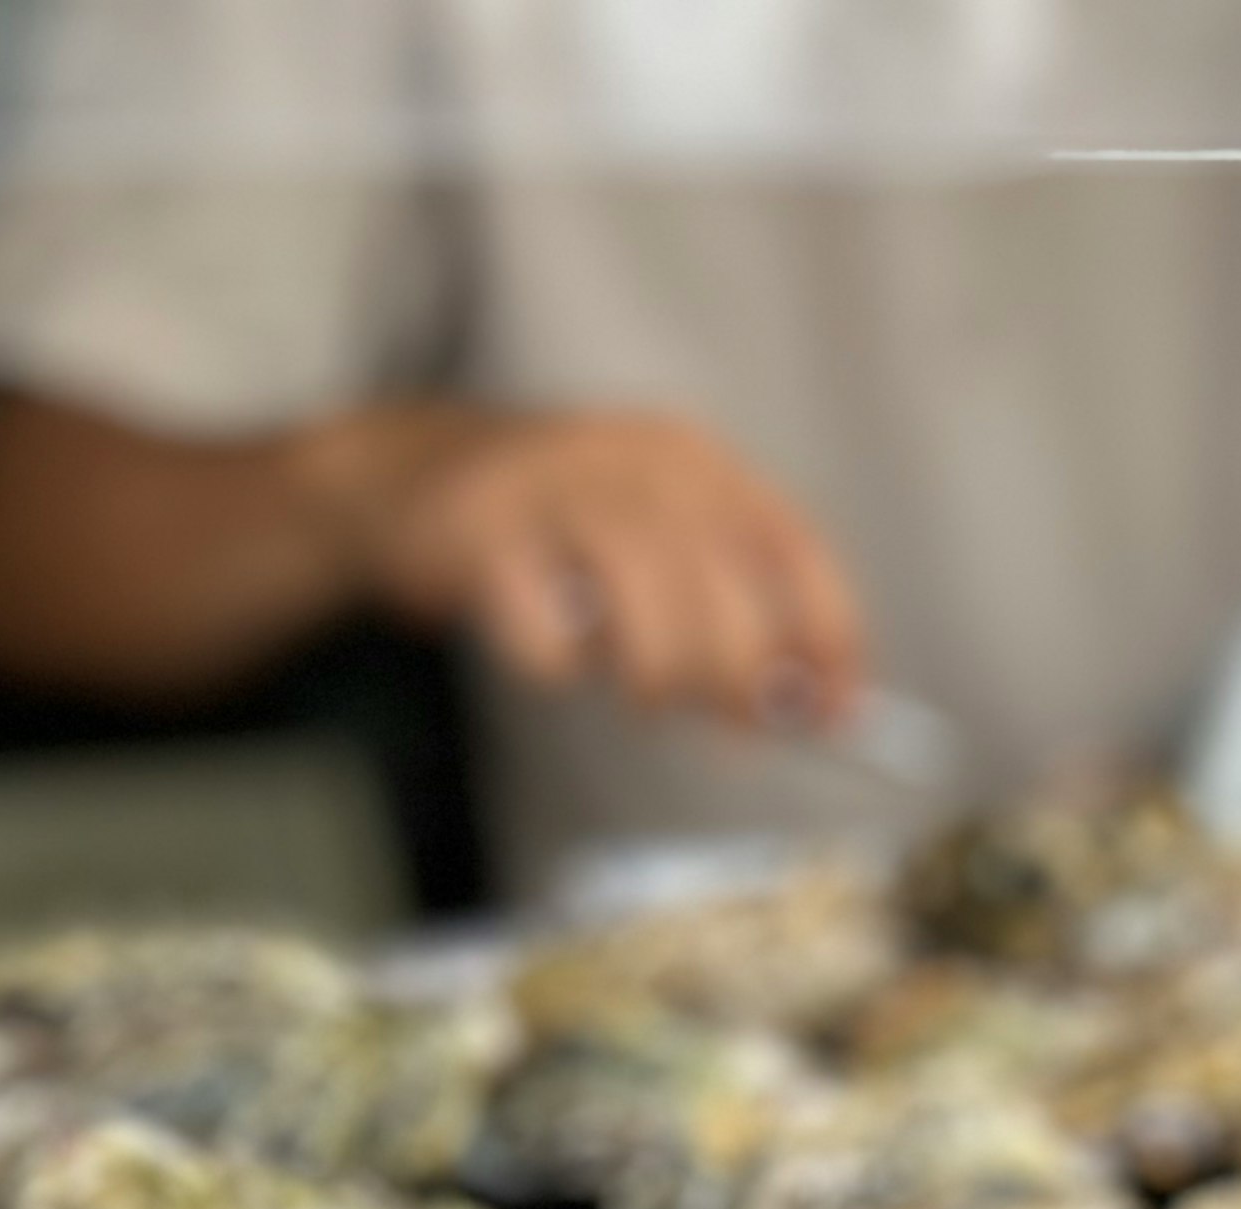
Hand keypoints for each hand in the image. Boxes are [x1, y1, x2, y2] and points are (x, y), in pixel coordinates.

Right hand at [338, 406, 866, 728]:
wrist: (404, 476)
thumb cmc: (555, 535)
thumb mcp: (658, 547)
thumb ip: (732, 611)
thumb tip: (804, 704)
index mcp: (695, 459)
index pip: (796, 550)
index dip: (830, 641)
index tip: (837, 716)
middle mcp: (635, 459)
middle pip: (728, 592)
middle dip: (738, 678)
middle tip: (723, 718)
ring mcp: (554, 489)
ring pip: (650, 612)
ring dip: (655, 679)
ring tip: (635, 684)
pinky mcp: (480, 535)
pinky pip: (547, 639)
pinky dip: (554, 667)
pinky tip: (546, 644)